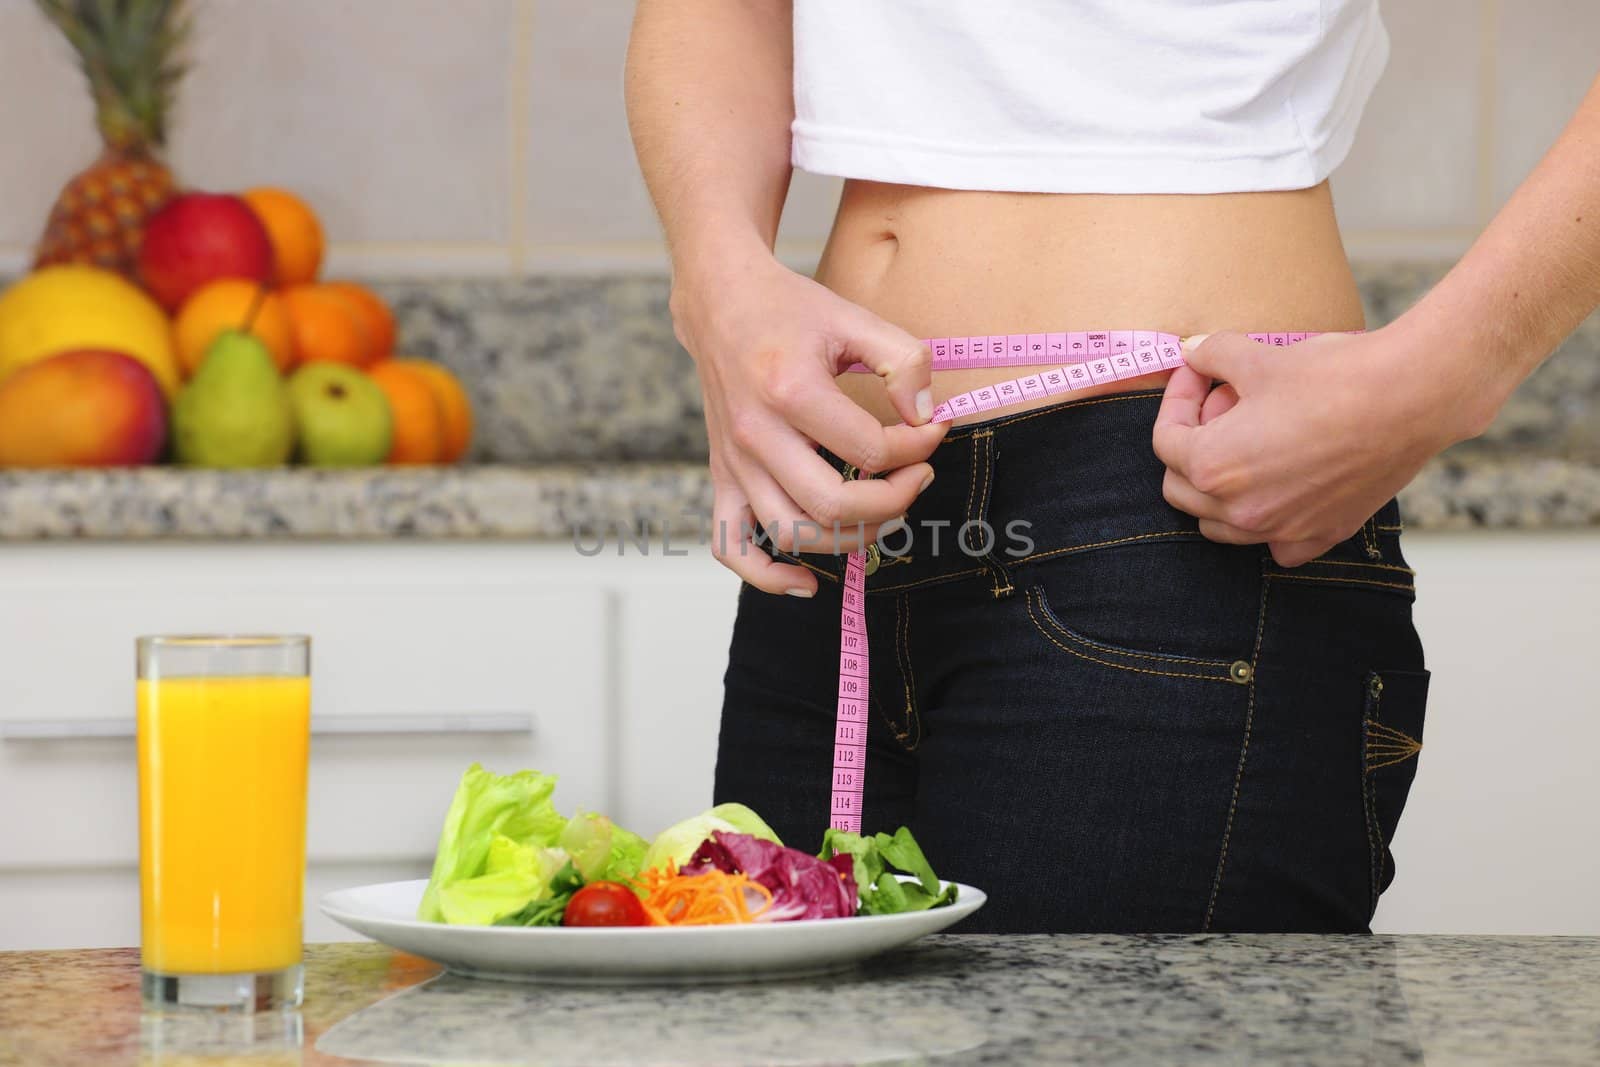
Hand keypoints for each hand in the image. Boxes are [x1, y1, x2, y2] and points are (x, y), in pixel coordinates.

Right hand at [672, 252, 946, 595]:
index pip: (869, 449)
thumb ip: (903, 362)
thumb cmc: (790, 311)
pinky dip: (769, 576)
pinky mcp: (722, 477)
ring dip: (851, 538)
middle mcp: (755, 434)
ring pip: (793, 533)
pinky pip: (732, 546)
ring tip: (885, 511)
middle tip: (920, 475)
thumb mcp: (855, 317)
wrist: (721, 303)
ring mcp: (734, 462)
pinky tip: (809, 580)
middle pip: (832, 505)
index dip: (916, 447)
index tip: (933, 429)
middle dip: (893, 501)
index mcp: (790, 390)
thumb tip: (926, 419)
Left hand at [1152, 328, 1478, 566]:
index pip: (1165, 442)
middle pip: (1182, 489)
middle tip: (1223, 406)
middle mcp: (1240, 510)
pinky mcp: (1321, 535)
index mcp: (1214, 466)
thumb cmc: (1334, 376)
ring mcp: (1281, 529)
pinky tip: (1282, 488)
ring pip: (1220, 526)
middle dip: (1191, 446)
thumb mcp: (1259, 357)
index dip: (1177, 400)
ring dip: (1220, 489)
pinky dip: (1269, 524)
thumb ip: (1212, 356)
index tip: (1199, 375)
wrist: (1413, 397)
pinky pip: (1276, 546)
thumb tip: (1190, 353)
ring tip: (1249, 443)